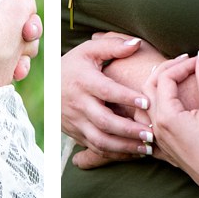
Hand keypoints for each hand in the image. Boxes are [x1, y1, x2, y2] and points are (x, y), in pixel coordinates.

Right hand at [62, 33, 162, 161]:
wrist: (47, 84)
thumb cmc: (75, 65)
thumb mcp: (89, 50)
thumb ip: (113, 46)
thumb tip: (137, 44)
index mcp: (83, 81)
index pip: (106, 91)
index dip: (126, 97)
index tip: (147, 103)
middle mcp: (78, 103)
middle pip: (104, 121)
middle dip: (129, 130)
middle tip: (151, 133)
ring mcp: (76, 121)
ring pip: (100, 140)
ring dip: (124, 147)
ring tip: (147, 148)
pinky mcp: (76, 134)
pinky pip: (96, 148)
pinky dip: (115, 154)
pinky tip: (134, 152)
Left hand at [150, 50, 198, 197]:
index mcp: (165, 115)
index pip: (166, 77)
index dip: (183, 64)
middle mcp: (155, 127)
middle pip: (149, 87)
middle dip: (166, 71)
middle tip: (185, 62)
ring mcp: (158, 140)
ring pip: (143, 107)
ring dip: (154, 90)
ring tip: (170, 79)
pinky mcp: (164, 150)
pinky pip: (147, 126)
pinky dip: (151, 112)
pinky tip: (162, 108)